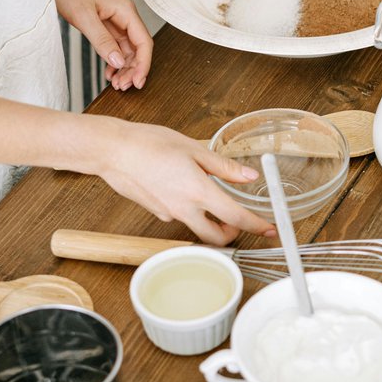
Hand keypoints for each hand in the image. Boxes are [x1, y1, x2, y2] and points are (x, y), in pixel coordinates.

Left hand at [35, 0, 151, 89]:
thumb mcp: (84, 16)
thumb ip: (102, 40)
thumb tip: (118, 62)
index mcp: (125, 11)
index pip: (144, 42)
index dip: (143, 64)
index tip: (137, 82)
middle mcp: (124, 16)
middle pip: (138, 48)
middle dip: (133, 69)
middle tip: (122, 87)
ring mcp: (115, 20)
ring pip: (127, 50)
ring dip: (124, 68)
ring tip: (115, 83)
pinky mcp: (105, 24)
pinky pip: (115, 46)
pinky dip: (113, 61)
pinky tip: (108, 71)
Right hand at [97, 121, 275, 243]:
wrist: (113, 151)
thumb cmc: (149, 144)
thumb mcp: (193, 149)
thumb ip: (224, 167)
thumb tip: (249, 176)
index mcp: (198, 191)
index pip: (236, 218)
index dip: (256, 226)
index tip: (269, 230)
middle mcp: (184, 209)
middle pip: (216, 237)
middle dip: (232, 233)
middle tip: (239, 219)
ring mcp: (168, 214)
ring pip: (197, 228)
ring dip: (210, 222)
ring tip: (210, 196)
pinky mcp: (156, 212)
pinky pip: (180, 217)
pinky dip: (189, 209)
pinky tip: (182, 187)